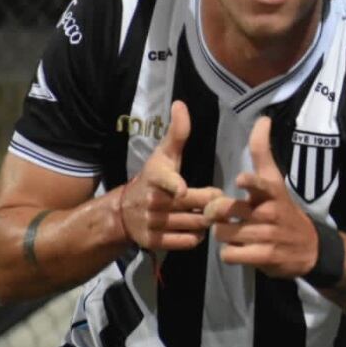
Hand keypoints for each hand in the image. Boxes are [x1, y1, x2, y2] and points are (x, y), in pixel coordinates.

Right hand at [118, 100, 220, 249]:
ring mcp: (153, 224)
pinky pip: (188, 242)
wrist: (124, 211)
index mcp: (156, 178)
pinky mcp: (154, 242)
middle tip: (221, 202)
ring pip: (195, 224)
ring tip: (211, 214)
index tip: (183, 191)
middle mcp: (153, 201)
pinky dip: (197, 237)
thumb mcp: (163, 156)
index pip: (167, 181)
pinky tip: (197, 228)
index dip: (175, 186)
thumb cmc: (153, 178)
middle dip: (213, 204)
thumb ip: (177, 134)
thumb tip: (180, 104)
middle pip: (195, 205)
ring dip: (207, 220)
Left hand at [206, 116, 320, 277]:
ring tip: (235, 233)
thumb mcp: (275, 181)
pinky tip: (240, 249)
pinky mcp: (264, 257)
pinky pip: (229, 254)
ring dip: (223, 235)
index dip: (251, 182)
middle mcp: (270, 212)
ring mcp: (268, 236)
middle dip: (216, 214)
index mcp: (271, 192)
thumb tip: (263, 118)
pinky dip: (229, 253)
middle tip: (219, 217)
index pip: (262, 183)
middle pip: (227, 210)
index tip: (242, 181)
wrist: (308, 248)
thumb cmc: (282, 210)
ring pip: (223, 233)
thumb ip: (263, 153)